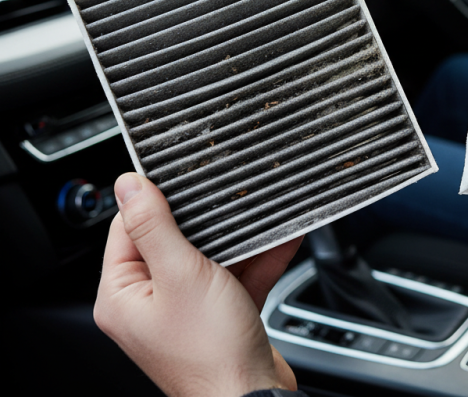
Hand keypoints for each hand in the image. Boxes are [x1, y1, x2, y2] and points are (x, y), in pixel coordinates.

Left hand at [94, 173, 303, 396]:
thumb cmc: (212, 353)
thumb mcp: (181, 274)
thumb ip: (155, 226)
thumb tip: (128, 184)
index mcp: (123, 294)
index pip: (128, 226)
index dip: (154, 198)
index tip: (179, 175)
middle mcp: (150, 301)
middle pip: (173, 236)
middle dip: (206, 217)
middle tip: (225, 194)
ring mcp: (186, 307)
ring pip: (211, 253)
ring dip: (240, 236)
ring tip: (261, 213)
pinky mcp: (219, 312)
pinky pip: (236, 272)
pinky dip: (259, 257)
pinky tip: (282, 237)